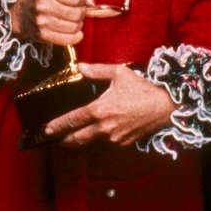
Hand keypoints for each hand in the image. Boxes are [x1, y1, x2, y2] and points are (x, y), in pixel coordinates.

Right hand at [10, 0, 88, 45]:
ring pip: (73, 27)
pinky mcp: (42, 35)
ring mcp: (41, 21)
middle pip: (76, 13)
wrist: (23, 12)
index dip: (83, 0)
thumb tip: (91, 3)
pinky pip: (66, 40)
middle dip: (82, 13)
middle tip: (79, 12)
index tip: (81, 1)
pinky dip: (75, 38)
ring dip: (79, 25)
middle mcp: (42, 5)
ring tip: (76, 21)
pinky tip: (77, 33)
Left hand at [43, 63, 175, 147]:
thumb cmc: (142, 88)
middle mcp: (104, 127)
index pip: (72, 120)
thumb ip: (97, 70)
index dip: (56, 126)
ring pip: (90, 142)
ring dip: (79, 140)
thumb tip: (80, 67)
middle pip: (76, 139)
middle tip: (52, 138)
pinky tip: (96, 133)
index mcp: (99, 109)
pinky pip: (105, 142)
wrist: (164, 106)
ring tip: (70, 137)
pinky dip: (98, 139)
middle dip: (62, 139)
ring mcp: (113, 138)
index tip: (45, 129)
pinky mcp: (122, 143)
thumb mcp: (119, 73)